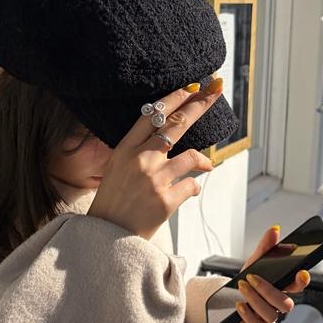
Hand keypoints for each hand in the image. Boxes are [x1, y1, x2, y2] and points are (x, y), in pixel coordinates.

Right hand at [87, 77, 224, 241]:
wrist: (107, 236)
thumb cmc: (114, 200)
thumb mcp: (116, 168)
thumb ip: (137, 150)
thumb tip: (165, 136)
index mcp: (125, 149)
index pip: (153, 115)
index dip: (176, 98)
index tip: (193, 86)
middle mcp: (140, 160)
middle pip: (176, 124)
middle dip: (199, 105)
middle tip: (215, 90)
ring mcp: (154, 180)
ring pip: (192, 156)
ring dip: (203, 161)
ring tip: (206, 165)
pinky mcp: (166, 201)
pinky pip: (192, 185)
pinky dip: (194, 187)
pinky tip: (188, 191)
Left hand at [230, 226, 310, 322]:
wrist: (227, 303)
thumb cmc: (246, 283)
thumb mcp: (253, 263)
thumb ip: (265, 248)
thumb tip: (274, 229)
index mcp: (282, 287)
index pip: (298, 285)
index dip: (302, 281)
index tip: (301, 272)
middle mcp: (278, 303)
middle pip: (286, 304)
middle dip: (268, 290)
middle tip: (252, 278)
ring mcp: (269, 317)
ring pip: (271, 315)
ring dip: (255, 299)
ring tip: (242, 286)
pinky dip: (249, 315)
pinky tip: (240, 304)